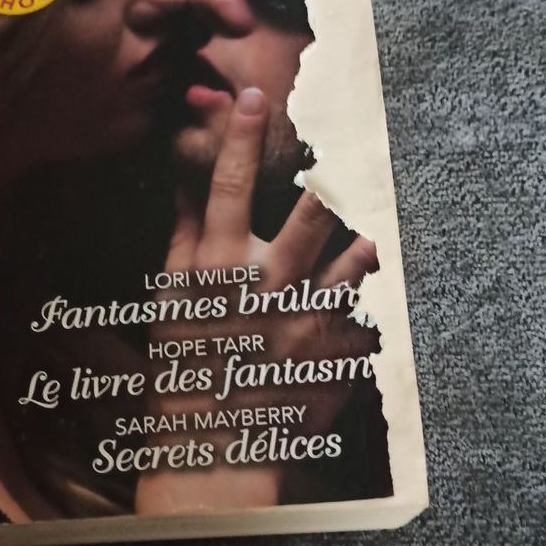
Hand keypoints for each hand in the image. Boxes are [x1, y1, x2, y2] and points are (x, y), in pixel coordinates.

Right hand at [135, 87, 378, 515]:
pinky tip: (376, 273)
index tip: (251, 96)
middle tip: (345, 141)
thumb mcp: (170, 300)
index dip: (238, 136)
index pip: (224, 185)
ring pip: (355, 252)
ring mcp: (306, 317)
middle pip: (309, 209)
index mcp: (215, 269)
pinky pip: (371, 305)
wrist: (215, 449)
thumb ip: (182, 237)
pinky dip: (375, 289)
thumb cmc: (184, 370)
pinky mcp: (337, 348)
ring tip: (371, 214)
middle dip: (330, 171)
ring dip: (366, 229)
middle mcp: (264, 284)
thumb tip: (182, 180)